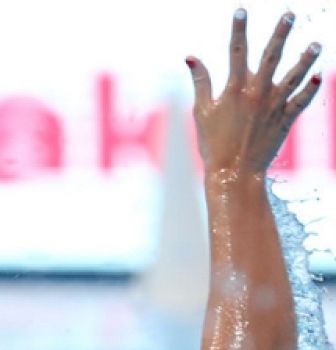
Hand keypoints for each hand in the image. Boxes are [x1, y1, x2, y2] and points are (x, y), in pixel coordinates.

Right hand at [189, 9, 320, 175]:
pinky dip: (311, 88)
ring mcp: (274, 105)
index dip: (238, 29)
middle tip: (290, 14)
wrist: (233, 173)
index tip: (241, 10)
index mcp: (234, 89)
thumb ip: (200, 83)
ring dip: (305, 58)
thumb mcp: (202, 112)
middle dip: (280, 33)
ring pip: (293, 76)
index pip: (236, 51)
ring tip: (316, 43)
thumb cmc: (213, 144)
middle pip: (270, 56)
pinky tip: (319, 74)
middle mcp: (257, 93)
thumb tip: (191, 58)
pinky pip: (302, 101)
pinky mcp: (286, 120)